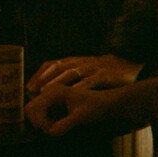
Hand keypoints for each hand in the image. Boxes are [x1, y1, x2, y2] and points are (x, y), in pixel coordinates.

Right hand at [24, 82, 124, 135]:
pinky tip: (56, 125)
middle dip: (38, 123)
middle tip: (51, 131)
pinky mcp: (52, 102)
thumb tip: (50, 132)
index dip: (39, 122)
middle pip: (30, 109)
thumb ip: (66, 124)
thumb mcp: (82, 117)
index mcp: (55, 91)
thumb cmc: (96, 107)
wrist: (106, 103)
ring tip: (56, 128)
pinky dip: (45, 122)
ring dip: (41, 123)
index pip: (33, 108)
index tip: (51, 131)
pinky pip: (41, 113)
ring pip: (34, 112)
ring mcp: (50, 96)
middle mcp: (49, 91)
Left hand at [26, 54, 142, 94]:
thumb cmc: (102, 70)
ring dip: (57, 82)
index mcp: (75, 61)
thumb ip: (69, 76)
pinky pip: (89, 81)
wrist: (128, 64)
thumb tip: (47, 89)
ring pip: (71, 73)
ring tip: (45, 92)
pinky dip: (78, 88)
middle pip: (58, 68)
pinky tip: (70, 95)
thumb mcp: (84, 69)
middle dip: (44, 78)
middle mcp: (81, 63)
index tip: (29, 86)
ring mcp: (92, 68)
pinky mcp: (103, 76)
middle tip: (32, 90)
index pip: (53, 64)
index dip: (40, 74)